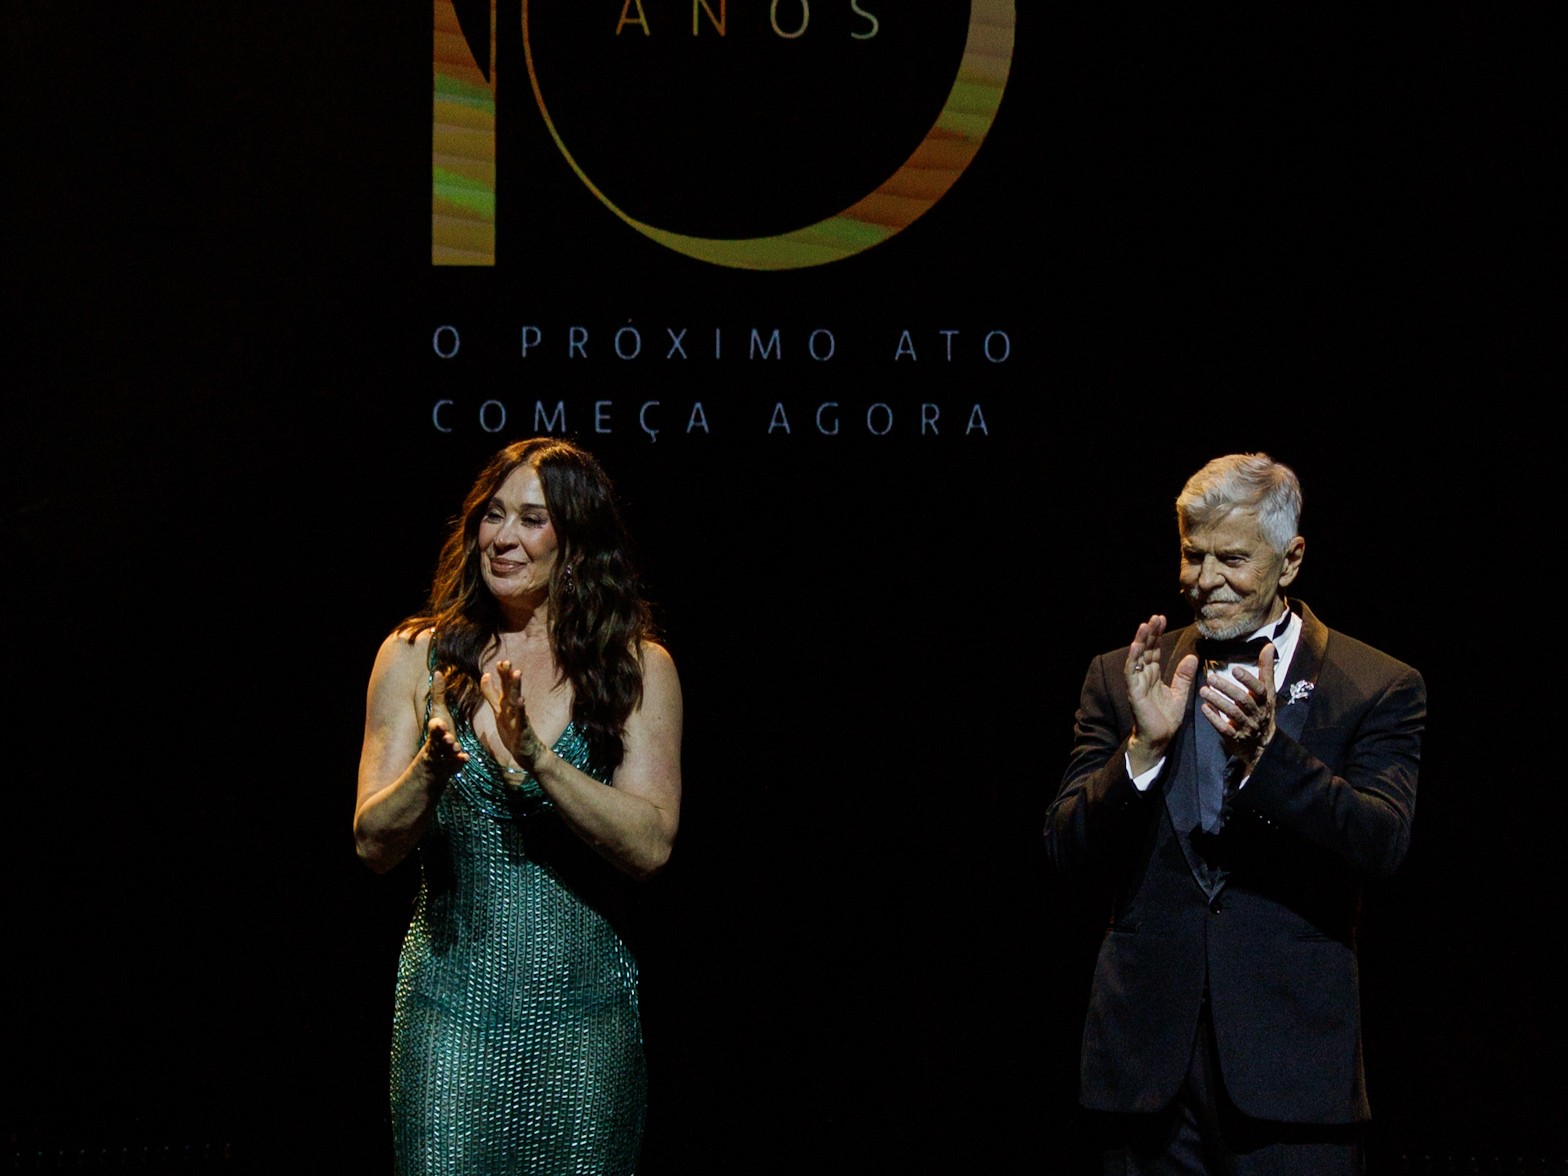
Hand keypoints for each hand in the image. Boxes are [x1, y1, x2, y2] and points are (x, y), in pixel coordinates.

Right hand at [421, 669, 468, 778]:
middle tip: (449, 738)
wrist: (437, 757)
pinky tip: (465, 758)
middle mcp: (439, 741)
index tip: (440, 725)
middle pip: (439, 740)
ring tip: (456, 747)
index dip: (437, 727)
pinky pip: (457, 761)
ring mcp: (446, 752)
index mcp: (436, 728)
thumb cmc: (441, 730)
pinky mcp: (454, 762)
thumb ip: (438, 694)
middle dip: (443, 739)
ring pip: (447, 751)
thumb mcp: (439, 712)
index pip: (434, 727)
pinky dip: (460, 760)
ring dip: (451, 749)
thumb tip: (437, 671)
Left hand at [480, 660, 548, 770]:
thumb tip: (485, 675)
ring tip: (516, 674)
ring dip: (516, 688)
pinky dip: (521, 710)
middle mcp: (514, 709)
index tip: (500, 662)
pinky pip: (521, 719)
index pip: (504, 686)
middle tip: (506, 662)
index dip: (502, 675)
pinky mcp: (523, 730)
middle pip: (510, 690)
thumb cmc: (513, 732)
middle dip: (508, 676)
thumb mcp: (498, 711)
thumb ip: (491, 694)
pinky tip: (521, 700)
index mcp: (507, 704)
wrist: (529, 754)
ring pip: (516, 701)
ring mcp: (519, 718)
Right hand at [1126, 614, 1198, 773]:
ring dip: (1140, 641)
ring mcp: (1138, 683)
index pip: (1154, 651)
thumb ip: (1183, 676)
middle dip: (1150, 633)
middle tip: (1155, 617)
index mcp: (1153, 676)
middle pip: (1145, 650)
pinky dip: (1133, 659)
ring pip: (1137, 658)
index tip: (1161, 619)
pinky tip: (1136, 646)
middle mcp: (1144, 677)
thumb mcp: (1180, 693)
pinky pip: (1132, 673)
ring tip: (1145, 626)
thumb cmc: (1166, 719)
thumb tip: (1192, 656)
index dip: (1157, 635)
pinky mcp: (1135, 692)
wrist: (1160, 738)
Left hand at [1198, 643, 1276, 769]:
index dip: (1248, 680)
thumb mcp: (1267, 691)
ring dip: (1217, 701)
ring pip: (1232, 714)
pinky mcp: (1235, 737)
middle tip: (1211, 678)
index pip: (1259, 689)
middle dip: (1227, 689)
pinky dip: (1214, 718)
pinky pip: (1225, 729)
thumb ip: (1266, 669)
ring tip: (1203, 691)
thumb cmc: (1263, 711)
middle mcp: (1256, 713)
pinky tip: (1204, 708)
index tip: (1235, 669)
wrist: (1263, 744)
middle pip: (1243, 700)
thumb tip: (1269, 646)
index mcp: (1264, 700)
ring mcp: (1246, 726)